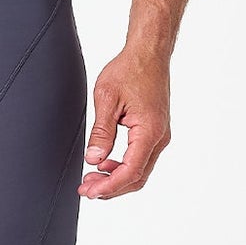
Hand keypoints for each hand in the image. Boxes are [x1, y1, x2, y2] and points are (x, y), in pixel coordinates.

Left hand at [79, 48, 170, 198]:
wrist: (149, 53)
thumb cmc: (130, 69)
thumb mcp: (107, 99)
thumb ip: (101, 133)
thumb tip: (93, 160)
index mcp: (149, 131)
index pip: (130, 171)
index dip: (108, 186)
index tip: (89, 191)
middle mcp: (160, 137)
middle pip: (137, 177)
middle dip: (111, 187)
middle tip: (85, 189)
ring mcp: (160, 135)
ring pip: (140, 170)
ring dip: (116, 178)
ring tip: (91, 178)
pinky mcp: (155, 131)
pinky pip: (141, 158)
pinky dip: (123, 167)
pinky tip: (105, 164)